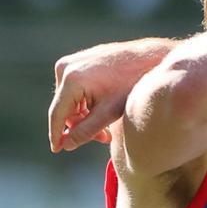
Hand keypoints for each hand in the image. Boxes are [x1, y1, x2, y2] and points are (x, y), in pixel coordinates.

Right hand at [48, 39, 172, 151]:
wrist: (150, 57)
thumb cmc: (132, 85)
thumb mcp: (110, 113)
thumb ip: (86, 131)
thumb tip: (66, 146)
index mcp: (72, 80)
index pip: (57, 114)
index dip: (56, 135)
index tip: (57, 150)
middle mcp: (66, 68)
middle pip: (65, 107)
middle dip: (81, 125)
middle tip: (103, 138)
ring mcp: (72, 62)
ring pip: (71, 98)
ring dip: (85, 114)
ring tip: (108, 127)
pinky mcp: (80, 60)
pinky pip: (76, 87)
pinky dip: (87, 101)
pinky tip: (104, 109)